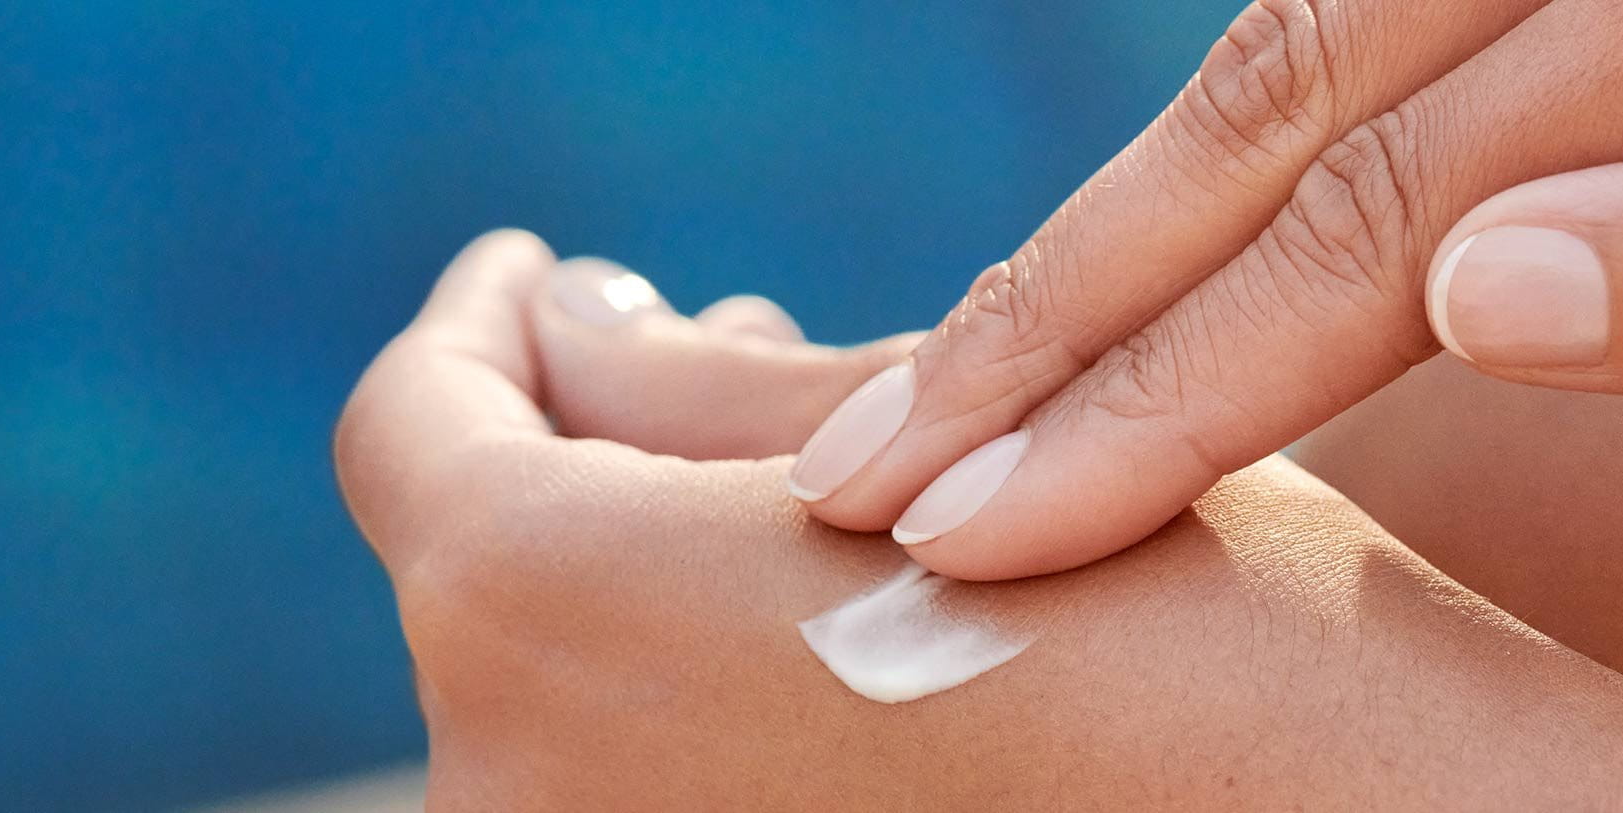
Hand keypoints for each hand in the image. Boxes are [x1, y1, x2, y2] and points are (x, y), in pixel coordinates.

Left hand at [333, 230, 1622, 809]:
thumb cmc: (1211, 634)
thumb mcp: (958, 435)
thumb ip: (696, 381)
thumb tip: (560, 324)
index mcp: (539, 608)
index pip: (411, 429)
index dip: (475, 331)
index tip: (546, 278)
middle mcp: (520, 797)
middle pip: (482, 576)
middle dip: (584, 447)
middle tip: (704, 343)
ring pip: (564, 701)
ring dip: (643, 577)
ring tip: (797, 493)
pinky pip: (646, 798)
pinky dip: (693, 709)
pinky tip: (834, 640)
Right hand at [781, 0, 1622, 578]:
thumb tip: (1477, 289)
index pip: (1388, 211)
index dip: (1168, 382)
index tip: (988, 522)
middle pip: (1283, 99)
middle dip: (1057, 304)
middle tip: (870, 465)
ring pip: (1301, 36)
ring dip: (1115, 221)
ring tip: (965, 377)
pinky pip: (1383, 8)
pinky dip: (1241, 144)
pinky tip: (1155, 253)